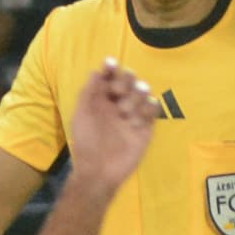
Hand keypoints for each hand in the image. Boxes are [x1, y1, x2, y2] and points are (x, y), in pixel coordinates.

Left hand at [67, 62, 162, 196]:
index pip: (110, 77)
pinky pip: (152, 112)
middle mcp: (119, 105)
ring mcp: (133, 116)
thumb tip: (97, 70)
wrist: (99, 171)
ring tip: (126, 108)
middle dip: (125, 80)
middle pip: (129, 82)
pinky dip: (150, 107)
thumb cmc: (86, 142)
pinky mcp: (145, 129)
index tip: (111, 64)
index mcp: (102, 100)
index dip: (112, 69)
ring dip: (136, 94)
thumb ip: (89, 91)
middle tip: (118, 91)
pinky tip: (141, 112)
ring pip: (142, 94)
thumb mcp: (82, 114)